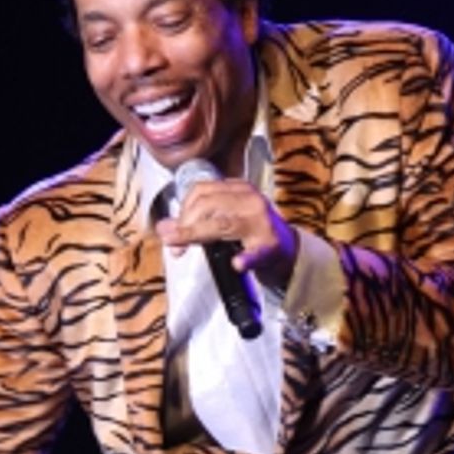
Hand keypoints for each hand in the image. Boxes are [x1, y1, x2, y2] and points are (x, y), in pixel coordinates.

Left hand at [157, 178, 297, 291]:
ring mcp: (262, 224)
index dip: (181, 212)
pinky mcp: (272, 248)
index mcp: (238, 190)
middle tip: (175, 246)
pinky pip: (256, 252)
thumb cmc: (252, 236)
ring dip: (198, 236)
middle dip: (185, 225)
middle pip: (208, 205)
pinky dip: (245, 258)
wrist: (289, 253)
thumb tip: (163, 227)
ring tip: (181, 250)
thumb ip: (196, 223)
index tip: (171, 234)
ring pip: (223, 224)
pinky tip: (237, 264)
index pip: (201, 191)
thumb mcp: (225, 221)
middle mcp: (250, 201)